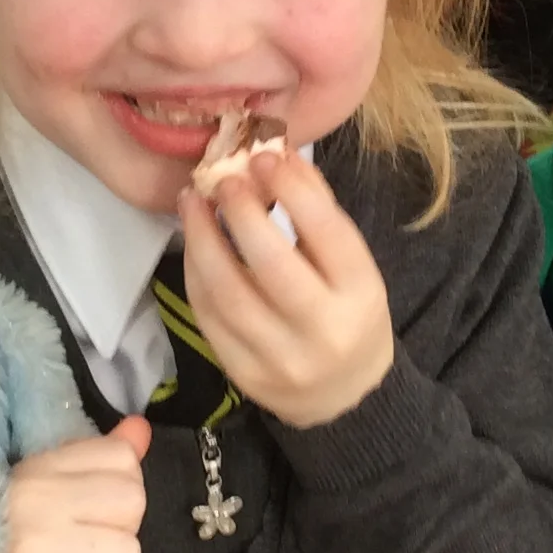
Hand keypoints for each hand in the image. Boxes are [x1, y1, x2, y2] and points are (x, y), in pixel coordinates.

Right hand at [0, 419, 149, 552]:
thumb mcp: (54, 497)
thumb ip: (99, 461)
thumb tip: (140, 427)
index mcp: (37, 470)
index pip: (121, 458)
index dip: (115, 495)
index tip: (84, 518)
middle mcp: (33, 501)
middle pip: (132, 503)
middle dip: (116, 535)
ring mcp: (34, 552)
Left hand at [180, 155, 392, 429]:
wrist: (344, 397)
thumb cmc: (347, 313)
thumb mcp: (351, 266)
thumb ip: (316, 212)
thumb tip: (275, 155)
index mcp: (361, 294)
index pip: (327, 233)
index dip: (293, 189)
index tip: (263, 158)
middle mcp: (323, 330)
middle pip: (272, 264)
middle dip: (241, 213)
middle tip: (222, 179)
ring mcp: (279, 358)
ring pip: (227, 292)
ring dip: (202, 239)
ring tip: (192, 202)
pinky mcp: (242, 374)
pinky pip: (208, 315)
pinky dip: (196, 272)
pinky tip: (194, 243)